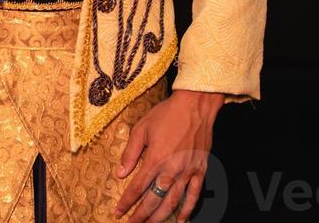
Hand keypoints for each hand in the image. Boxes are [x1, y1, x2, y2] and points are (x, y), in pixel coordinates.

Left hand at [113, 89, 224, 221]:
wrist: (195, 105)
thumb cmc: (167, 114)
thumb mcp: (142, 128)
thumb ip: (130, 152)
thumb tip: (120, 173)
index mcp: (155, 159)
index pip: (137, 188)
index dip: (127, 202)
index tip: (118, 212)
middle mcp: (171, 170)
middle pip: (154, 200)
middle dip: (141, 215)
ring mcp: (187, 172)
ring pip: (172, 202)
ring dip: (160, 217)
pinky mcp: (200, 170)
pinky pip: (194, 195)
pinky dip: (188, 210)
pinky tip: (181, 219)